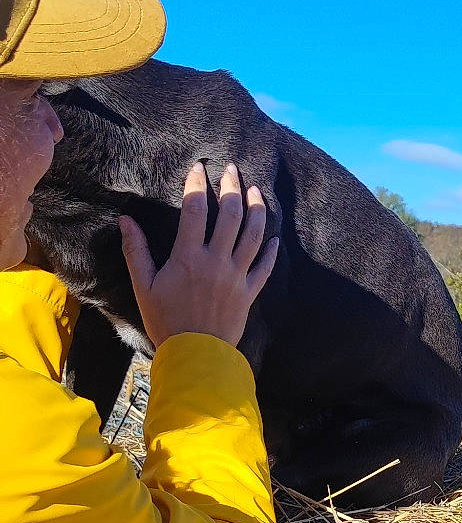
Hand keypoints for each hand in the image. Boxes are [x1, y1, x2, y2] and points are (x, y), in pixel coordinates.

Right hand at [121, 162, 278, 348]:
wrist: (194, 355)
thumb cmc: (165, 321)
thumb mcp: (144, 286)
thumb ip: (136, 251)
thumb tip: (125, 220)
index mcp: (188, 256)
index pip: (195, 210)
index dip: (197, 184)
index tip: (198, 167)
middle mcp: (216, 261)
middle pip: (230, 215)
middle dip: (231, 187)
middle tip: (231, 169)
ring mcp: (237, 276)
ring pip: (253, 235)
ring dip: (257, 209)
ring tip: (256, 191)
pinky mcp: (250, 292)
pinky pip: (265, 267)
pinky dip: (271, 250)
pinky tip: (274, 237)